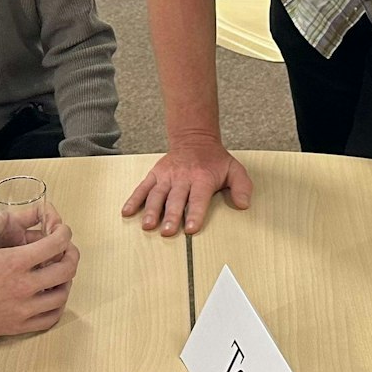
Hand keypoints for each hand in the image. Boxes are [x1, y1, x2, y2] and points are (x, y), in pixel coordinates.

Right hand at [0, 213, 79, 342]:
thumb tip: (6, 215)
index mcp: (15, 262)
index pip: (56, 244)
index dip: (64, 233)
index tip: (62, 230)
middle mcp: (24, 287)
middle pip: (66, 270)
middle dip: (72, 255)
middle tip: (67, 250)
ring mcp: (22, 309)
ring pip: (62, 296)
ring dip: (67, 281)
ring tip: (61, 274)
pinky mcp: (16, 326)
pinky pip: (48, 320)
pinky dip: (57, 307)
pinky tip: (52, 299)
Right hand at [121, 139, 251, 234]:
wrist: (194, 139)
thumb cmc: (215, 160)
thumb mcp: (235, 169)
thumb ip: (242, 186)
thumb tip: (244, 204)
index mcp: (202, 178)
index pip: (198, 198)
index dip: (195, 213)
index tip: (191, 228)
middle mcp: (182, 177)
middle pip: (176, 199)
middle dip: (171, 216)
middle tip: (167, 232)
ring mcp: (166, 176)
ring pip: (157, 194)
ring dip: (151, 210)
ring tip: (147, 226)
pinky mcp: (155, 174)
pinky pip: (142, 187)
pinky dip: (134, 200)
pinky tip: (127, 212)